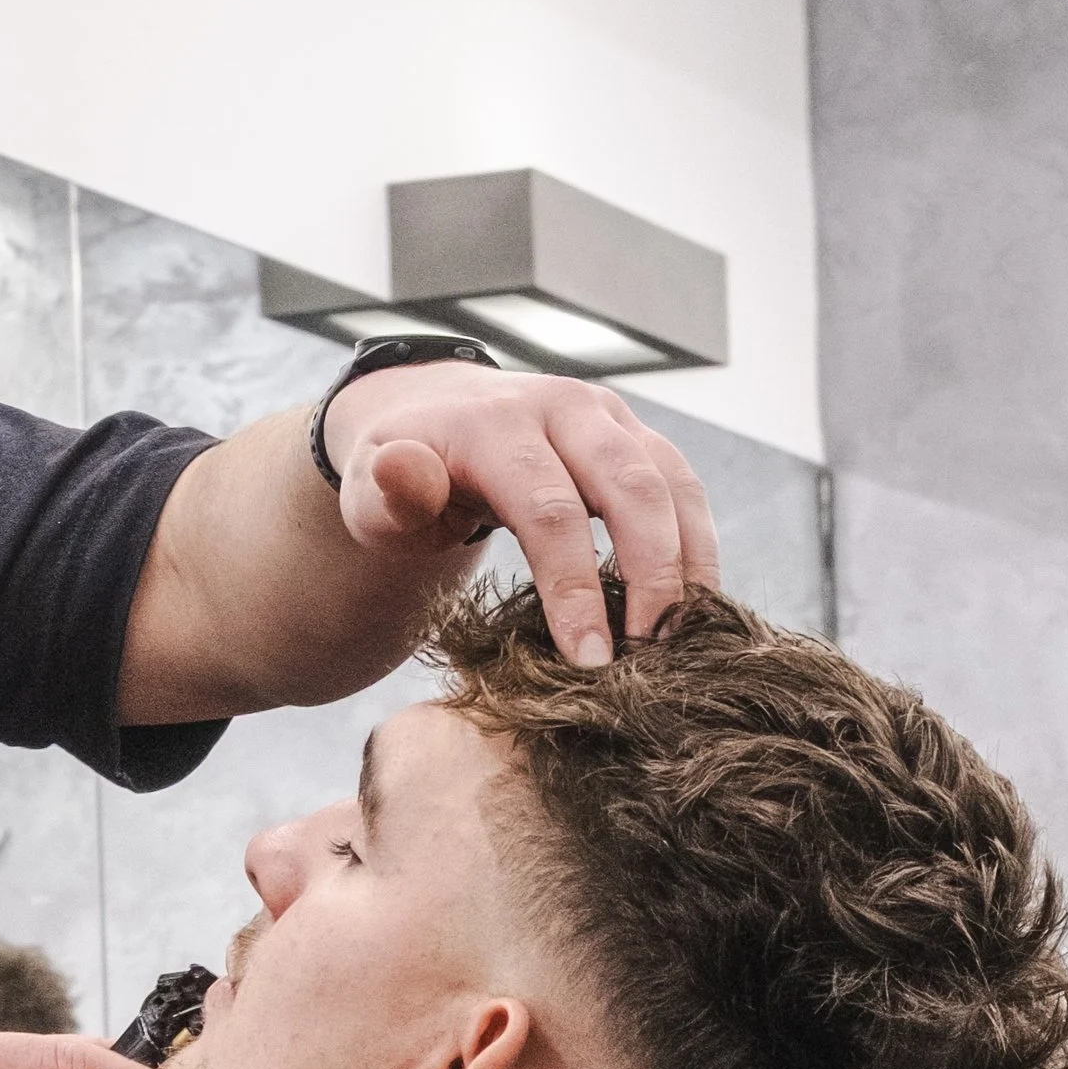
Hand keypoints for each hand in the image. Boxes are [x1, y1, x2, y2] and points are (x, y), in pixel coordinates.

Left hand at [321, 362, 718, 664]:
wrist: (431, 413)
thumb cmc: (399, 473)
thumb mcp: (372, 490)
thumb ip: (388, 496)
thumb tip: (402, 473)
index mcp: (494, 424)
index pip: (548, 511)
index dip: (574, 589)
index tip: (588, 661)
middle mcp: (561, 407)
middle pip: (631, 489)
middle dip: (652, 578)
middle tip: (650, 658)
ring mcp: (607, 416)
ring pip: (673, 484)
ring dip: (689, 564)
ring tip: (683, 641)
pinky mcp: (636, 434)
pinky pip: (683, 486)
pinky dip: (696, 546)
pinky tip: (691, 607)